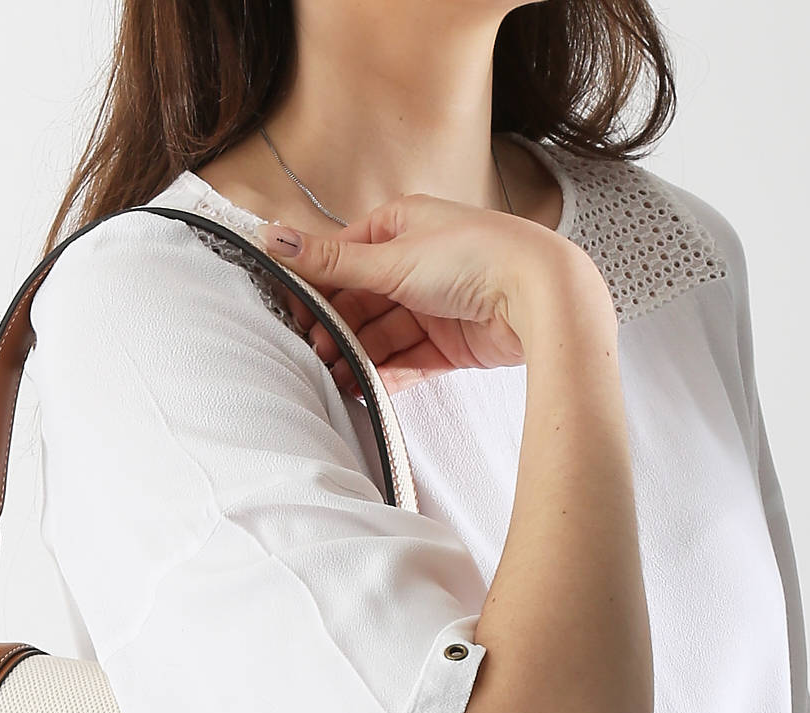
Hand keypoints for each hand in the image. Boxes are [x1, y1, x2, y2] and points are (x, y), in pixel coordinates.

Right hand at [261, 192, 601, 392]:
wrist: (539, 295)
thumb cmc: (473, 257)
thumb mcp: (391, 258)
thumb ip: (329, 261)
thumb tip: (269, 237)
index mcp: (402, 225)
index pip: (345, 257)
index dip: (317, 288)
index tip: (294, 316)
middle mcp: (418, 262)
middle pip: (363, 301)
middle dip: (338, 329)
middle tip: (314, 354)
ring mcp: (436, 304)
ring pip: (384, 334)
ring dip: (359, 356)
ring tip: (336, 379)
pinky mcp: (453, 342)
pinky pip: (410, 359)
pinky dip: (388, 373)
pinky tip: (366, 388)